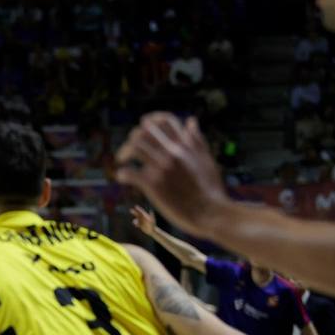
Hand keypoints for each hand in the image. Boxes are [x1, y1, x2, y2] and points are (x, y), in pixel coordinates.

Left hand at [115, 114, 227, 236]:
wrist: (211, 214)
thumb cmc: (211, 190)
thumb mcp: (207, 160)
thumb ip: (197, 140)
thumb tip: (191, 121)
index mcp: (185, 146)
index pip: (165, 120)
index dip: (151, 120)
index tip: (144, 129)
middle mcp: (173, 153)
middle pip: (145, 130)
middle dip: (134, 137)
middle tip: (130, 150)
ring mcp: (162, 168)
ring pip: (135, 146)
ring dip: (124, 152)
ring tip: (122, 161)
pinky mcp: (154, 185)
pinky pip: (130, 172)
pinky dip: (122, 174)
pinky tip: (123, 178)